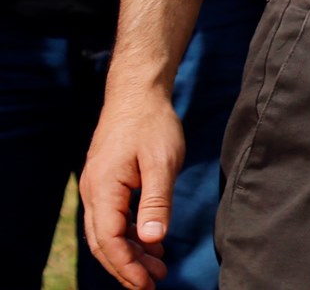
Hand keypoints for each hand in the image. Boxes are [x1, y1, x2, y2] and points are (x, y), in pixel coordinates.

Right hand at [81, 88, 184, 288]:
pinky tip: (151, 242)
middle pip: (104, 243)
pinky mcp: (107, 183)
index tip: (146, 285)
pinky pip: (113, 218)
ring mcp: (97, 188)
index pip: (109, 240)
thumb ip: (156, 201)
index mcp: (103, 190)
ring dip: (130, 253)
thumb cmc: (152, 123)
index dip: (126, 266)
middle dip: (126, 267)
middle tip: (152, 284)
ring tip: (157, 268)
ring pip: (108, 233)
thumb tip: (152, 240)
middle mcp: (93, 193)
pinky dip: (131, 234)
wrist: (138, 94)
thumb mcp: (162, 161)